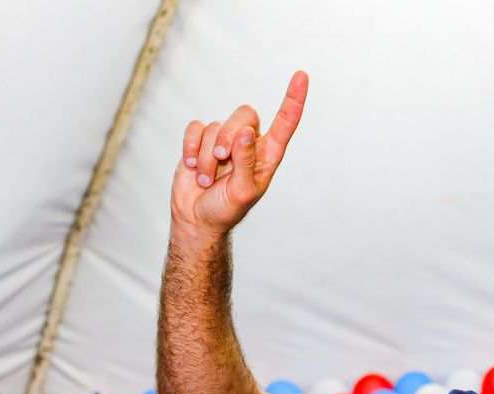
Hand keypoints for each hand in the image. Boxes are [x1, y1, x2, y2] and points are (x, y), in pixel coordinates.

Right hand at [170, 71, 308, 239]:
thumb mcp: (242, 192)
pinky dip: (191, 148)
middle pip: (245, 115)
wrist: (197, 218)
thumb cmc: (226, 209)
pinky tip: (193, 167)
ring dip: (207, 156)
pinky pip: (195, 127)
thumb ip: (246, 162)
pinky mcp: (200, 140)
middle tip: (220, 160)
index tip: (302, 76)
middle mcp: (248, 144)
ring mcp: (223, 140)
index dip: (293, 100)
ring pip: (216, 125)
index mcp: (267, 156)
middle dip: (229, 136)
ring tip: (207, 180)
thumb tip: (247, 132)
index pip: (285, 123)